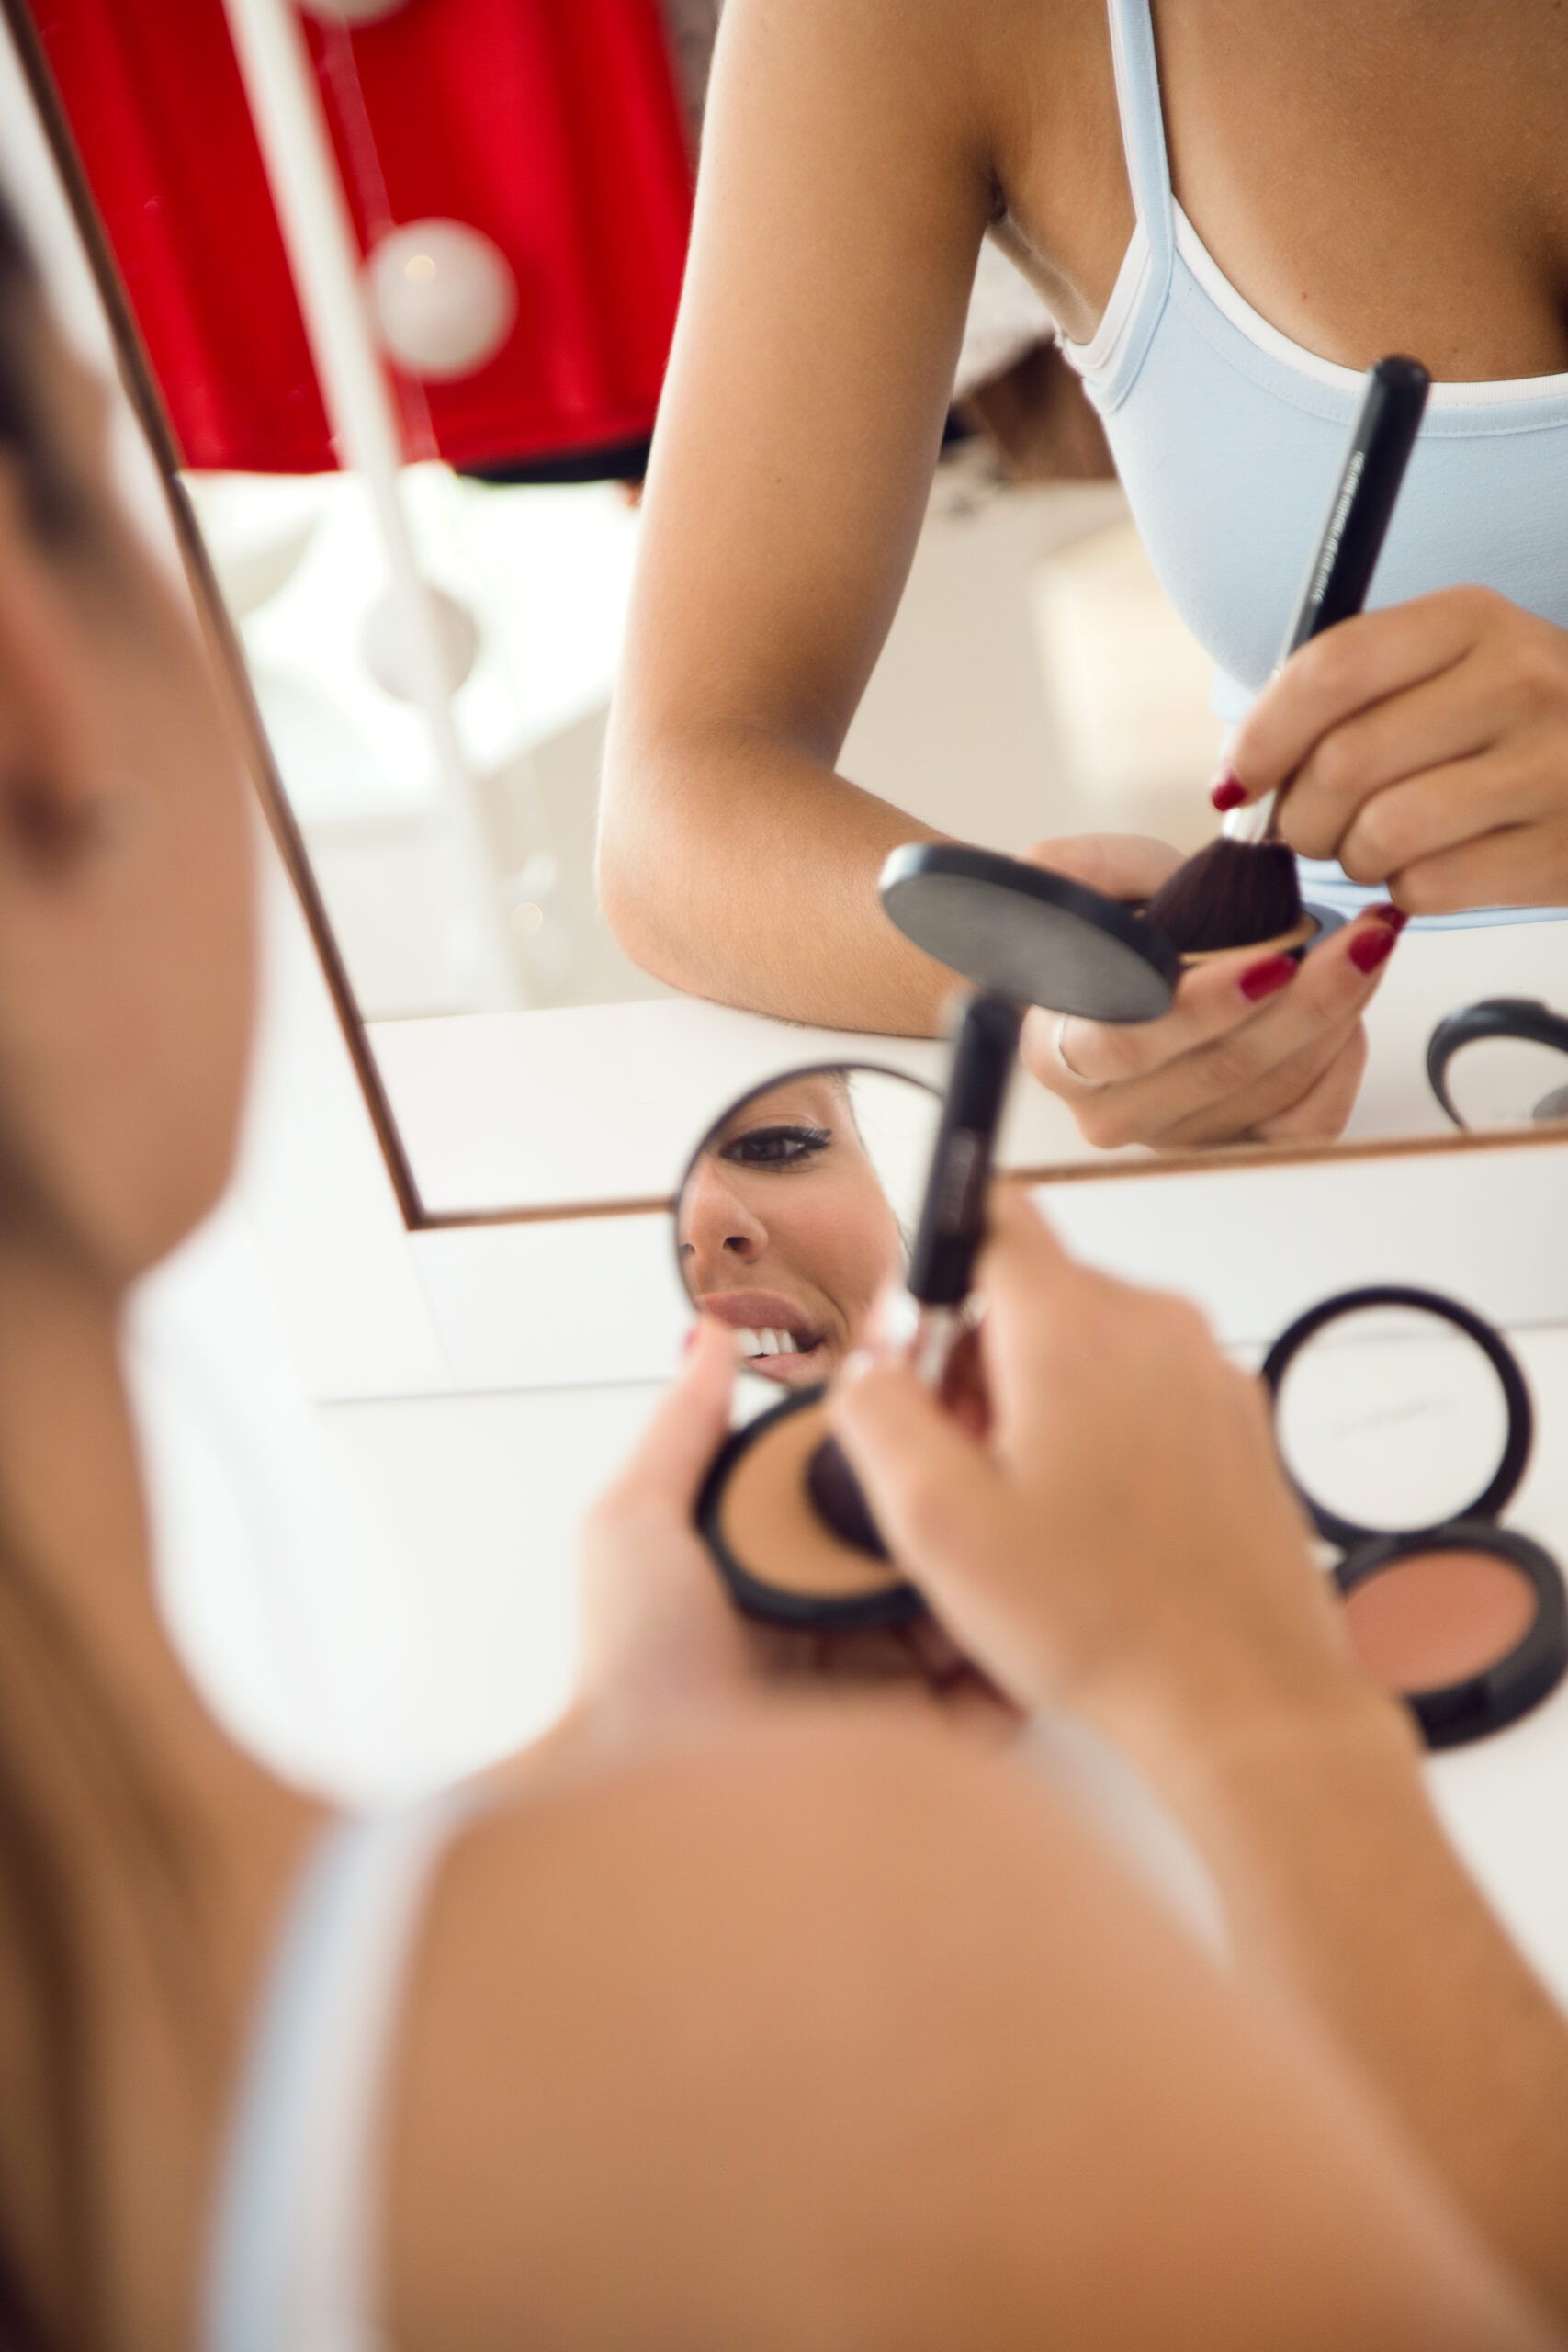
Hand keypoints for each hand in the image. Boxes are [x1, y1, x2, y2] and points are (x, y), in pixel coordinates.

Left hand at [576, 1318, 1009, 1739]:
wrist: (657, 1793)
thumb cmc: (633, 1668)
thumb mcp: (636, 1523)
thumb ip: (685, 1425)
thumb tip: (713, 1336)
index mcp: (782, 1576)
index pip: (865, 1496)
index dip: (906, 1450)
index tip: (946, 1400)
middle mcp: (839, 1628)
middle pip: (929, 1549)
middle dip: (969, 1500)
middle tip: (1006, 1450)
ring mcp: (890, 1688)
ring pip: (972, 1612)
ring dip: (1001, 1566)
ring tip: (1030, 1514)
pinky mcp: (928, 1749)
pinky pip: (999, 1693)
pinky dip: (1024, 1652)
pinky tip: (1035, 1603)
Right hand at [829, 1189, 1382, 1771]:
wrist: (1244, 1702)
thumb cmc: (1106, 1624)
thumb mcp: (937, 1523)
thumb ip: (876, 1413)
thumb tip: (869, 1363)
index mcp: (1075, 1327)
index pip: (990, 1213)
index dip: (934, 1272)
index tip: (919, 1348)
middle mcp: (1153, 1325)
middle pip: (1031, 1289)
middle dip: (978, 1360)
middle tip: (966, 1465)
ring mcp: (1205, 1371)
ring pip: (1085, 1341)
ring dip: (1039, 1400)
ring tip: (1033, 1509)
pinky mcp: (1234, 1419)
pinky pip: (1139, 1387)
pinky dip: (1100, 1431)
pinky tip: (1092, 1524)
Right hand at [1020, 836, 1399, 1148]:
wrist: (1153, 984)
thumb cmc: (1130, 943)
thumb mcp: (1096, 885)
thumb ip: (1077, 870)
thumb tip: (1074, 878)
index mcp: (1060, 1051)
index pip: (1126, 1044)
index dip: (1204, 1006)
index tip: (1269, 962)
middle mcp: (1113, 1110)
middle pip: (1220, 1069)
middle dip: (1307, 1000)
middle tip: (1358, 939)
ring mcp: (1177, 1138)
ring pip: (1274, 1090)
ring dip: (1336, 1015)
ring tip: (1366, 949)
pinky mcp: (1234, 1151)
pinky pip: (1307, 1123)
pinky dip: (1341, 1062)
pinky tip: (1347, 1012)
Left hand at [1225, 586, 1567, 911]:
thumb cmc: (1508, 724)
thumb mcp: (1443, 669)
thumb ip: (1346, 699)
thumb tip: (1241, 776)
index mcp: (1471, 620)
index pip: (1332, 670)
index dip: (1262, 737)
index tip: (1235, 780)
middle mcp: (1519, 681)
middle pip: (1342, 764)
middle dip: (1296, 816)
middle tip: (1303, 828)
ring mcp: (1550, 766)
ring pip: (1379, 834)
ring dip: (1350, 857)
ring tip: (1372, 845)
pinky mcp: (1558, 850)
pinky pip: (1426, 888)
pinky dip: (1406, 889)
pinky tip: (1435, 864)